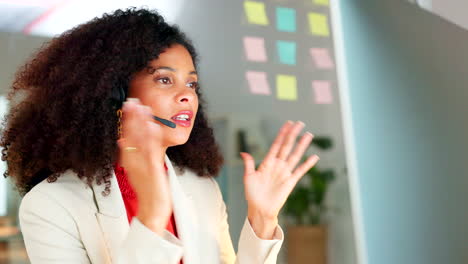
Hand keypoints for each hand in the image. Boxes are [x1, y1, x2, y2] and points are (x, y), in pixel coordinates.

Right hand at [117, 98, 170, 233]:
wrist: (152, 210)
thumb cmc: (147, 190)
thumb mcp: (138, 170)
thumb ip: (132, 155)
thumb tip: (124, 139)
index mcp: (129, 161)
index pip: (126, 136)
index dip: (127, 120)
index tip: (129, 104)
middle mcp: (133, 161)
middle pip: (131, 135)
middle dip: (132, 117)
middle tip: (133, 100)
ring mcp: (142, 166)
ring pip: (140, 141)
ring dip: (141, 123)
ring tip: (143, 107)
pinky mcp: (153, 171)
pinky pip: (151, 153)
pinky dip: (151, 140)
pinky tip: (154, 127)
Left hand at [240, 121, 318, 238]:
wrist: (259, 209)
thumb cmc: (252, 194)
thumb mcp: (248, 177)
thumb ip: (249, 164)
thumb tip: (244, 152)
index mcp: (267, 162)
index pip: (276, 144)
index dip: (282, 134)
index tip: (288, 124)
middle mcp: (278, 165)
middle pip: (287, 146)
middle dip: (293, 134)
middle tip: (300, 123)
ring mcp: (285, 173)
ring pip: (295, 155)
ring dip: (302, 145)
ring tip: (309, 135)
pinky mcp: (290, 182)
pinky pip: (300, 171)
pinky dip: (307, 164)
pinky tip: (314, 157)